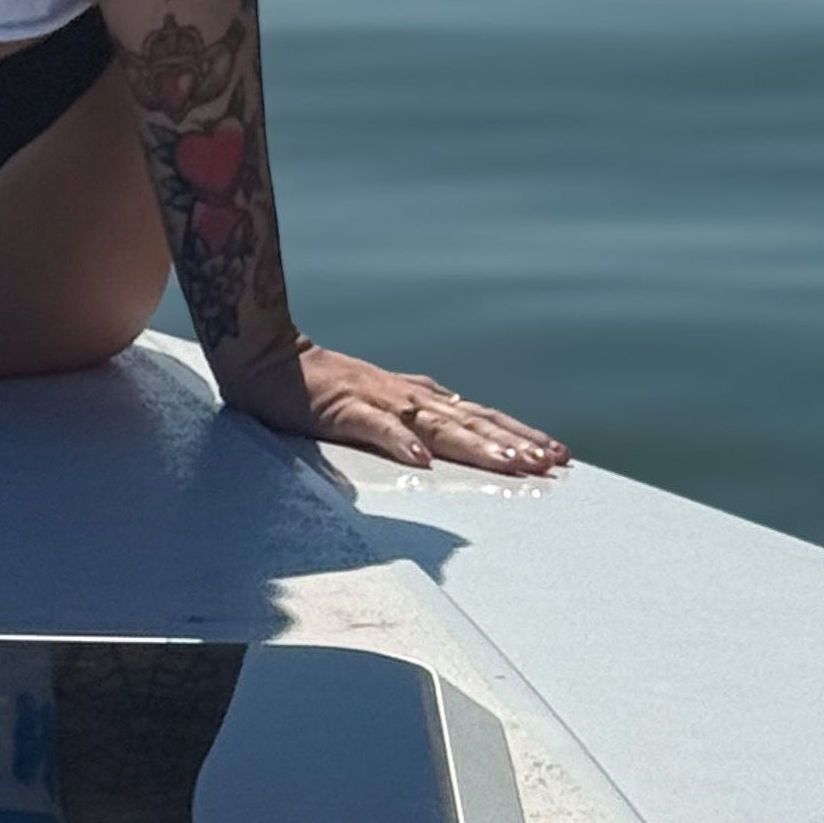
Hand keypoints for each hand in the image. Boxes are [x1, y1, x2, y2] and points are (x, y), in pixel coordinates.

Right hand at [218, 338, 566, 475]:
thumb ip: (412, 422)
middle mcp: (407, 396)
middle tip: (551, 464)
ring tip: (511, 465)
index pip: (480, 416)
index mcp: (418, 398)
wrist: (266, 357)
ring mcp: (377, 400)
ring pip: (437, 424)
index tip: (557, 455)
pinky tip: (422, 460)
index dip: (518, 435)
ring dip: (476, 444)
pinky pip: (375, 428)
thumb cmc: (321, 388)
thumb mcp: (378, 406)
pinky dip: (401, 442)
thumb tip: (448, 447)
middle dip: (513, 443)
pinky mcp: (342, 409)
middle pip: (470, 421)